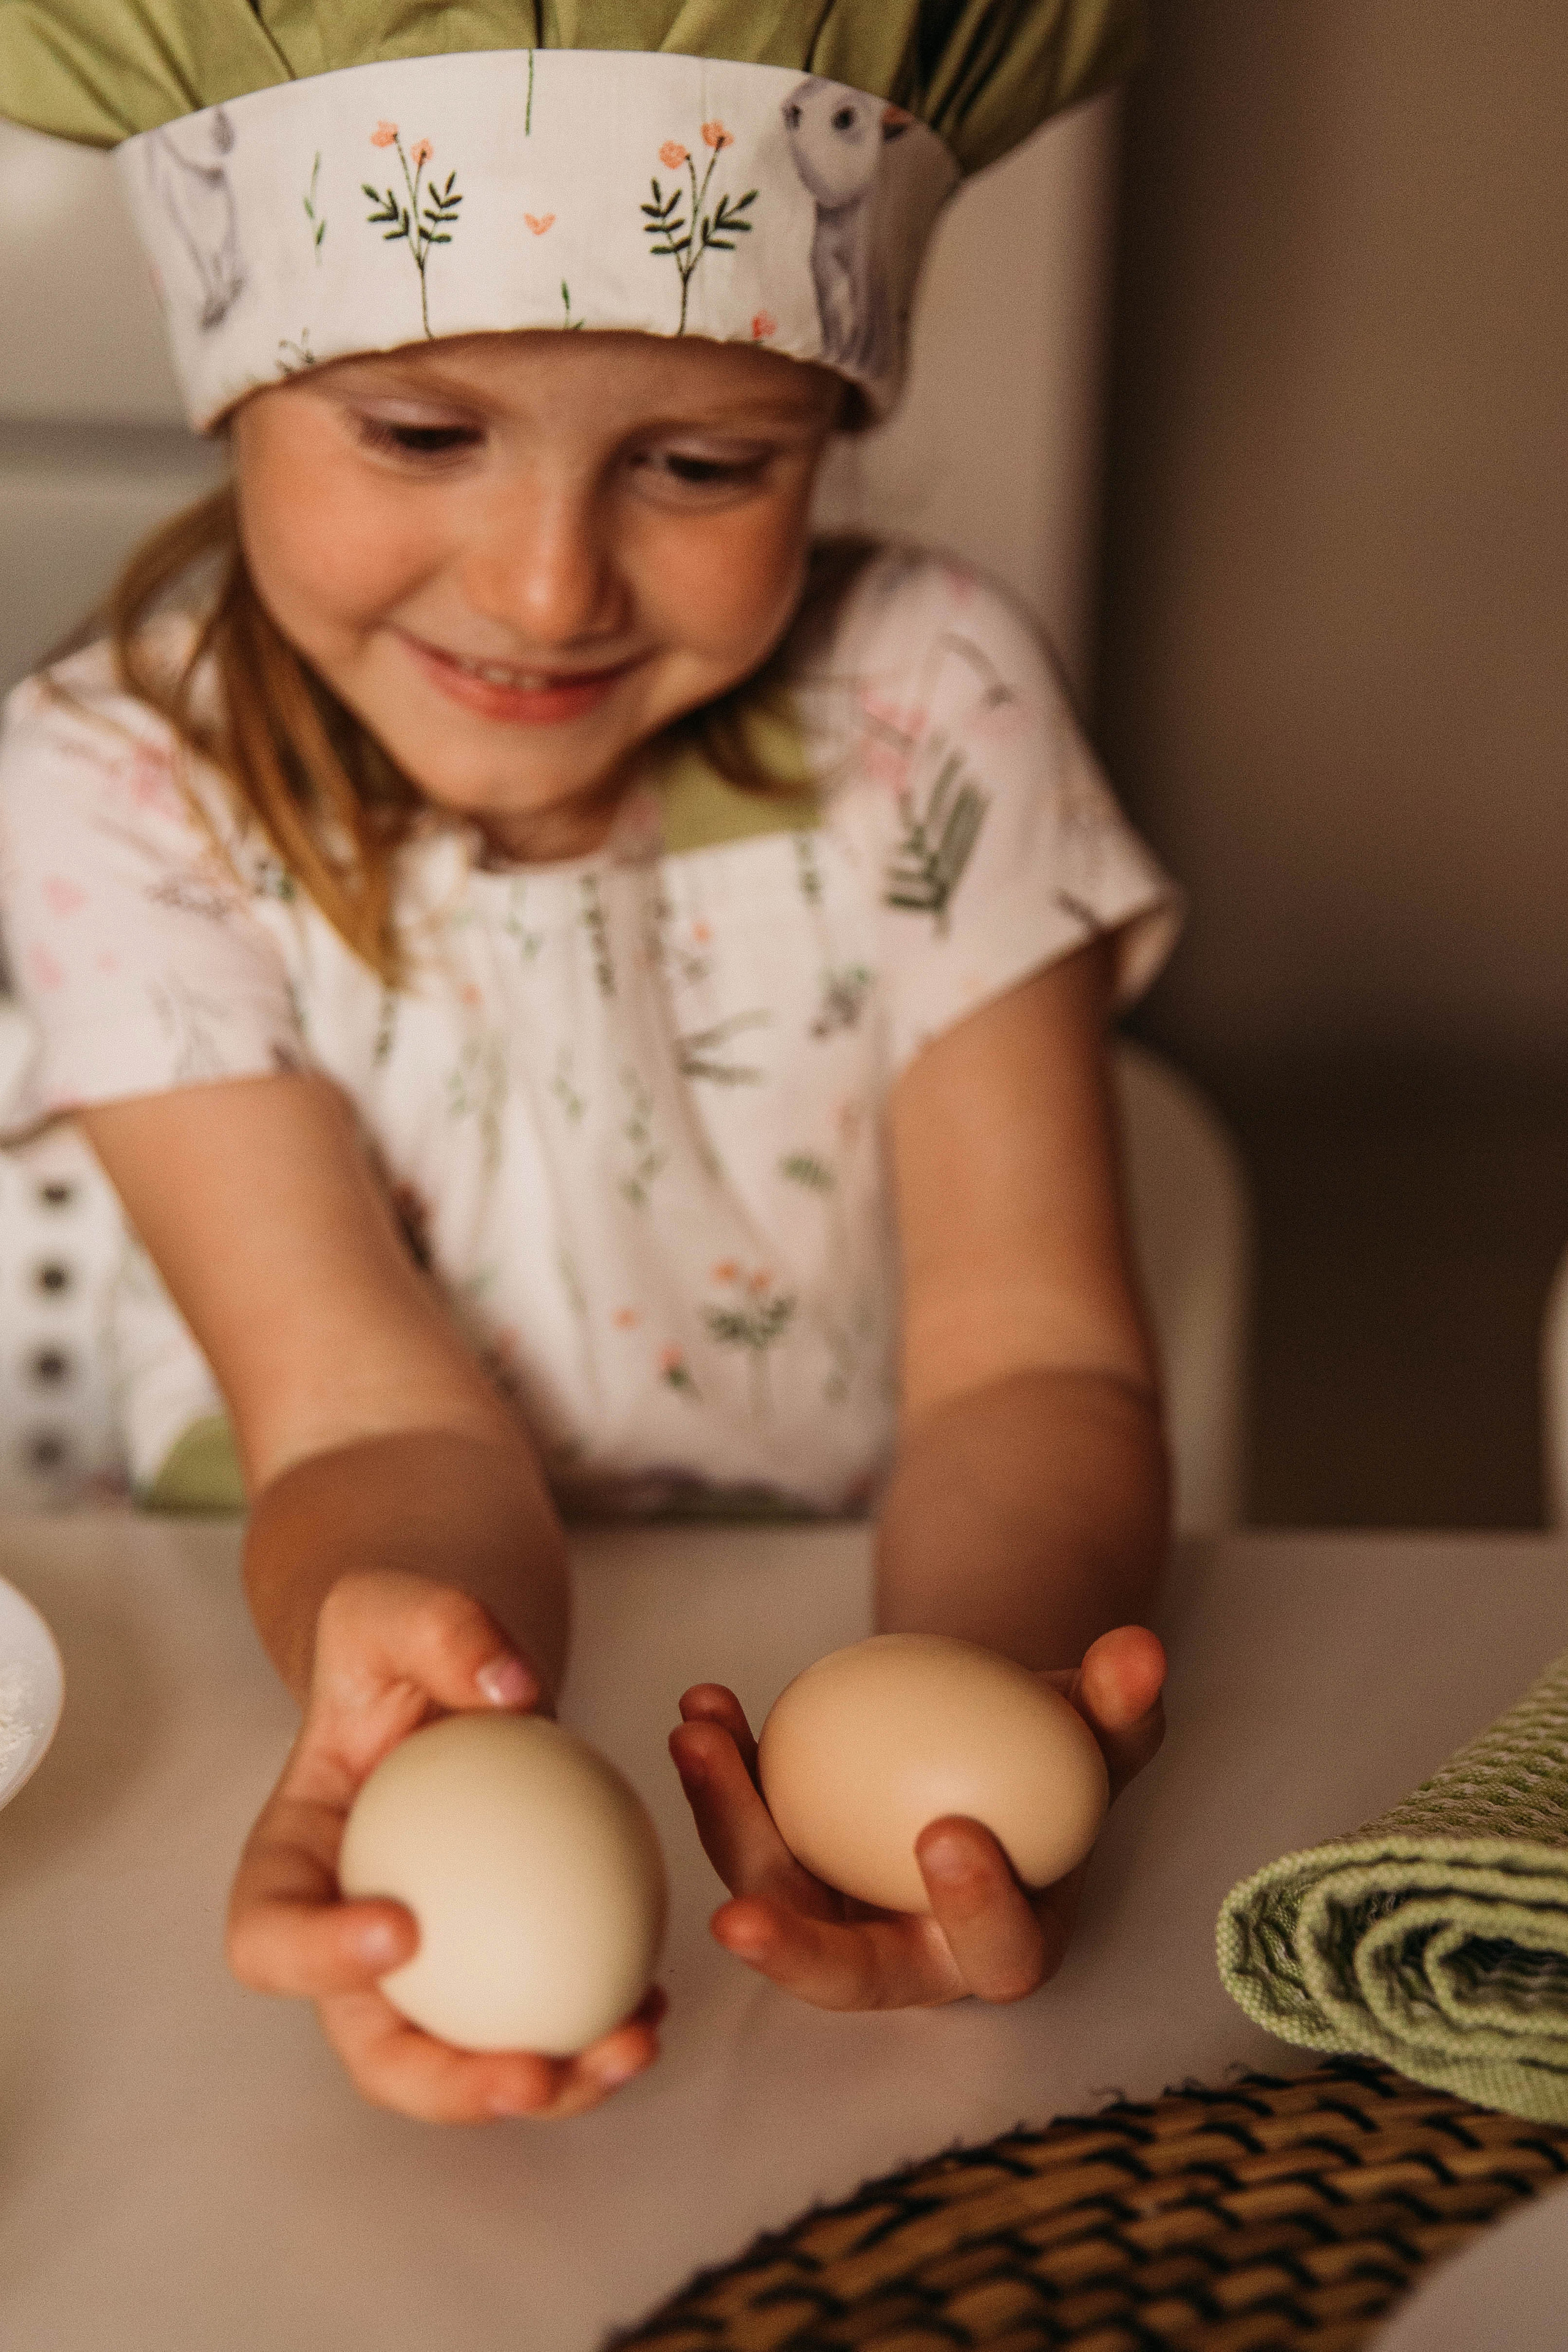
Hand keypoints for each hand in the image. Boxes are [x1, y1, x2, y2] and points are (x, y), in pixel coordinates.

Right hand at [227, 1569, 663, 2119]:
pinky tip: (657, 2007)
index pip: (269, 1934)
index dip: (317, 1958)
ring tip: (630, 2048)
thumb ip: (445, 1630)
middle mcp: (339, 1941)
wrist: (439, 1672)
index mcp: (287, 1866)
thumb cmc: (399, 1637)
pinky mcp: (490, 1969)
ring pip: (462, 2062)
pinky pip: (533, 2021)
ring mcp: (419, 1970)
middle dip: (445, 2085)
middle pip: (369, 2048)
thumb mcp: (399, 1604)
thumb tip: (514, 1690)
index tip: (403, 1931)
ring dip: (547, 2084)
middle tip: (530, 2074)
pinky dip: (592, 2033)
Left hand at [669, 1624, 1164, 2010]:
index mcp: (1007, 1941)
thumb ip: (1121, 1702)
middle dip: (793, 1953)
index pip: (999, 1955)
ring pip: (773, 1895)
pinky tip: (703, 1710)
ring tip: (700, 1740)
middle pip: (850, 1975)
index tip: (948, 1833)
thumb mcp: (1098, 1726)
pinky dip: (720, 1775)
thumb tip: (1138, 1653)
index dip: (977, 1911)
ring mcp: (839, 1915)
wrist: (984, 1729)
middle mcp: (914, 1953)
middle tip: (741, 1912)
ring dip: (726, 1825)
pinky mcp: (785, 1869)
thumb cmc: (1057, 1746)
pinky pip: (744, 1831)